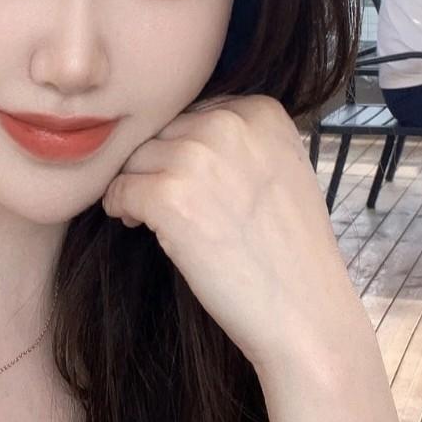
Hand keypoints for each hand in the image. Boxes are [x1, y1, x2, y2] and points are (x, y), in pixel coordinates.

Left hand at [101, 94, 360, 372]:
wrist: (303, 310)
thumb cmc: (291, 250)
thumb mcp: (281, 169)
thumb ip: (237, 141)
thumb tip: (178, 133)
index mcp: (262, 111)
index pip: (193, 113)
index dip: (182, 148)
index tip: (190, 182)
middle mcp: (229, 124)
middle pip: (161, 132)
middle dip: (156, 166)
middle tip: (167, 205)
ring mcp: (196, 158)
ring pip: (134, 159)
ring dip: (136, 186)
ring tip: (151, 219)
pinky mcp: (167, 196)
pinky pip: (118, 188)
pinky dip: (119, 207)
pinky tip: (136, 225)